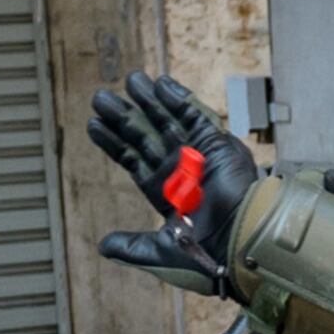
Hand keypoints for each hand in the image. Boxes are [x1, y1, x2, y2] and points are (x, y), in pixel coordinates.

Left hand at [89, 72, 259, 291]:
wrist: (240, 242)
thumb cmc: (205, 253)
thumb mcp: (160, 252)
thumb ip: (132, 247)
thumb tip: (102, 247)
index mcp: (164, 193)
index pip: (132, 160)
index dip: (113, 143)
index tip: (92, 125)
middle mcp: (178, 171)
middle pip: (144, 136)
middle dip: (123, 117)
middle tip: (100, 97)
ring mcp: (197, 154)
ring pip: (166, 121)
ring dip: (147, 101)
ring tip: (129, 81)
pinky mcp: (216, 143)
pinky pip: (194, 115)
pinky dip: (177, 99)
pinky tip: (159, 85)